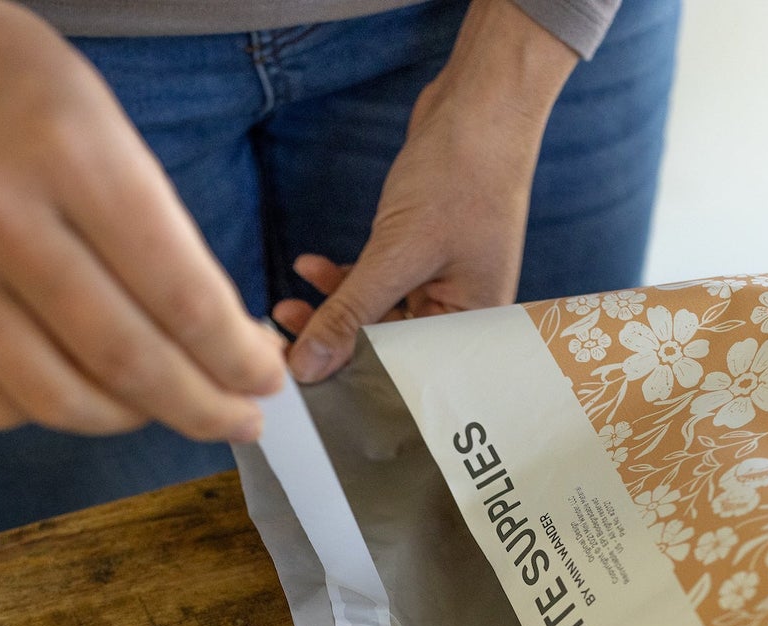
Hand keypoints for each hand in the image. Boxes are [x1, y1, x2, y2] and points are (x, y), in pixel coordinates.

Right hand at [0, 0, 283, 439]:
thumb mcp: (109, 130)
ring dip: (131, 421)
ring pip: (57, 400)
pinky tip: (81, 386)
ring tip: (164, 406)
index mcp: (68, 157)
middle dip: (201, 407)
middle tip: (238, 418)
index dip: (236, 358)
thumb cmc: (14, 90)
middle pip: (124, 361)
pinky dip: (51, 411)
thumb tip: (223, 347)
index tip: (266, 379)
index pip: (180, 296)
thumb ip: (162, 237)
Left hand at [272, 0, 577, 381]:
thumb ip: (351, 311)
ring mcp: (441, 279)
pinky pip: (376, 278)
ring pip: (377, 312)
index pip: (408, 372)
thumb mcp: (398, 252)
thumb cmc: (463, 176)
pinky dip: (343, 276)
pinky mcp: (420, 251)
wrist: (482, 105)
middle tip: (285, 342)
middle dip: (336, 341)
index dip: (355, 377)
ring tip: (287, 307)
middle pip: (389, 345)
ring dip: (332, 307)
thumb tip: (309, 363)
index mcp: (474, 326)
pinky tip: (308, 266)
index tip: (306, 378)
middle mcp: (461, 310)